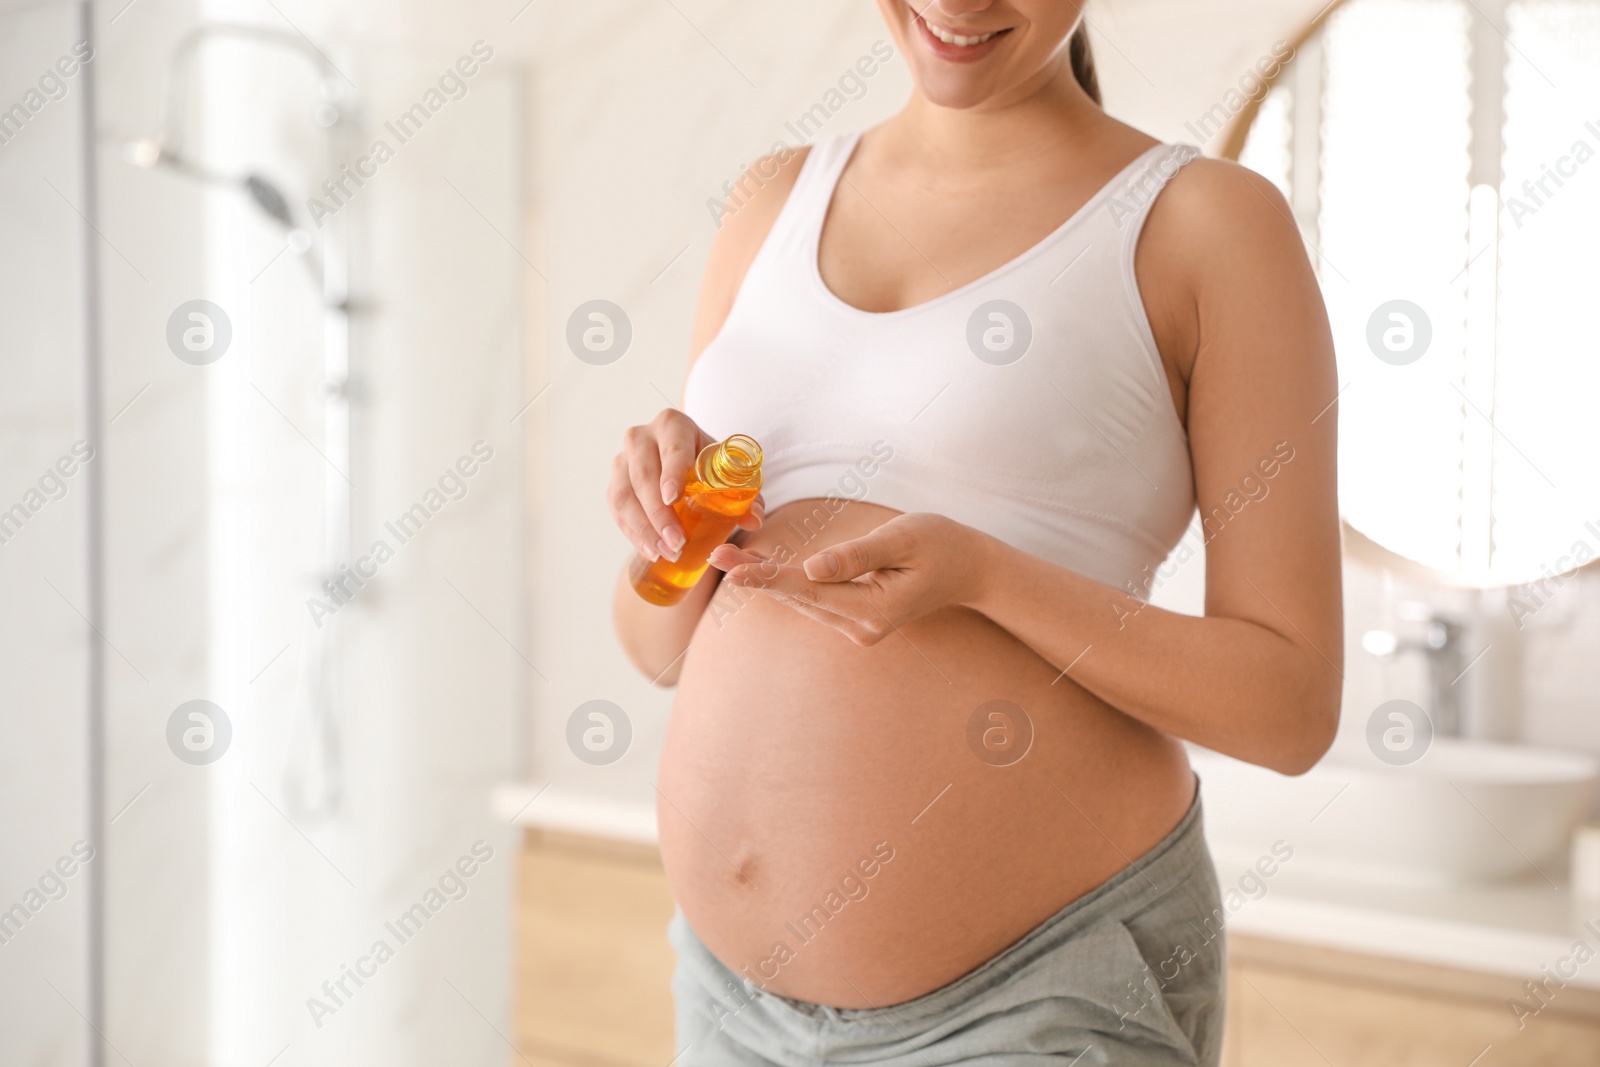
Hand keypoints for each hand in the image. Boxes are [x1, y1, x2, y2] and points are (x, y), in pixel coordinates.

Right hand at [608, 409, 764, 560]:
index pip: (672, 446)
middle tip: (676, 543)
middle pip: (644, 475)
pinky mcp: (614, 480)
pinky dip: (631, 532)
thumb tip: (755, 519)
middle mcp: (642, 437)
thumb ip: (746, 496)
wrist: (682, 463)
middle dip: (659, 513)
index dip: (671, 472)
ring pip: (624, 494)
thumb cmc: (708, 467)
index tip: (674, 499)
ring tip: (664, 552)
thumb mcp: (728, 473)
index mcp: (674, 424)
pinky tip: (649, 550)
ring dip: (643, 528)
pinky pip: (616, 508)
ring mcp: (623, 459)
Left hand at [707, 512, 990, 644]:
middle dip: (757, 577)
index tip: (732, 569)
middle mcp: (862, 627)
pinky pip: (815, 601)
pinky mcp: (857, 621)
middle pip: (799, 600)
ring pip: (804, 602)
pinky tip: (761, 570)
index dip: (768, 578)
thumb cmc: (941, 544)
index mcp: (874, 609)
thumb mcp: (902, 539)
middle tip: (716, 554)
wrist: (971, 568)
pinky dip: (789, 585)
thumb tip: (812, 569)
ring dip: (769, 581)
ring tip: (729, 558)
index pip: (809, 591)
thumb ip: (857, 555)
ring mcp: (860, 628)